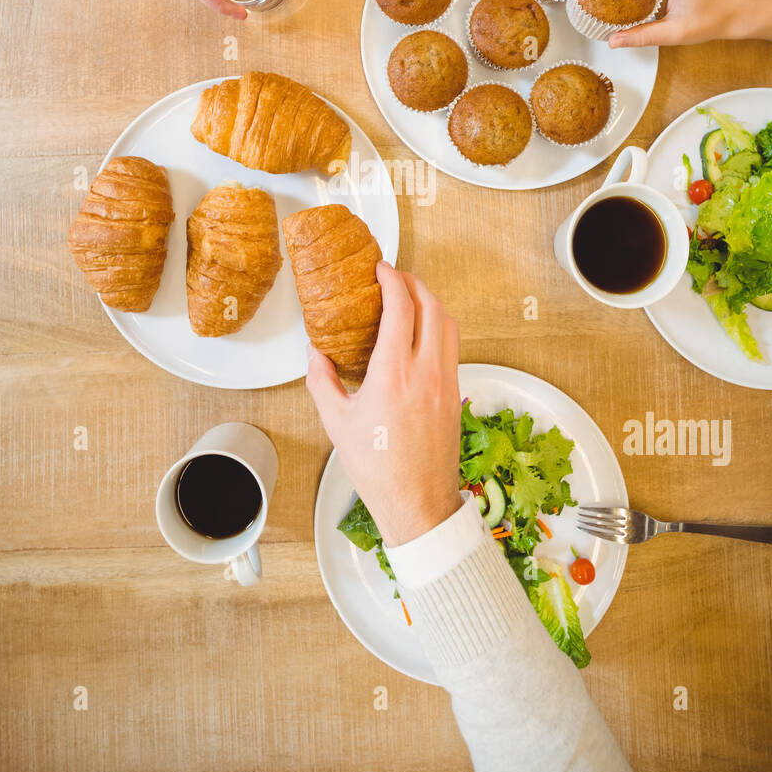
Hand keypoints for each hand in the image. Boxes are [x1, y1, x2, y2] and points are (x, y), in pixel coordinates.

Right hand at [306, 263, 461, 547]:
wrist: (418, 502)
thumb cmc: (378, 468)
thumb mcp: (337, 423)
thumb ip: (322, 381)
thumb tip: (315, 353)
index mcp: (394, 374)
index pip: (402, 307)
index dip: (393, 280)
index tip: (381, 270)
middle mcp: (427, 371)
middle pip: (432, 306)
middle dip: (415, 283)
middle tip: (396, 277)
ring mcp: (447, 381)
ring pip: (449, 323)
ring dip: (431, 302)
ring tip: (411, 298)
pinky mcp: (456, 393)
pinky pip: (452, 345)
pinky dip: (439, 326)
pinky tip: (422, 333)